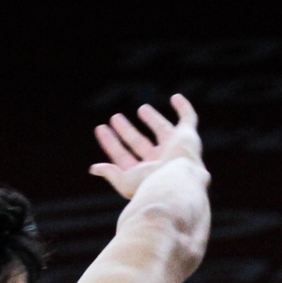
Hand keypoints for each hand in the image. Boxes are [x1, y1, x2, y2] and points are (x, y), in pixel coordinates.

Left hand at [90, 94, 204, 200]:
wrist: (179, 180)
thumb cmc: (152, 184)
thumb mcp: (125, 181)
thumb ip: (111, 173)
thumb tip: (93, 169)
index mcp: (144, 174)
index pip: (122, 156)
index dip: (110, 143)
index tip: (100, 128)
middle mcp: (159, 162)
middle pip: (139, 142)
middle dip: (126, 130)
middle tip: (115, 117)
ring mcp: (175, 148)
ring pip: (162, 130)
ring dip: (152, 119)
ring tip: (142, 108)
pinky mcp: (188, 136)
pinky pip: (188, 118)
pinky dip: (184, 107)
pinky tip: (176, 97)